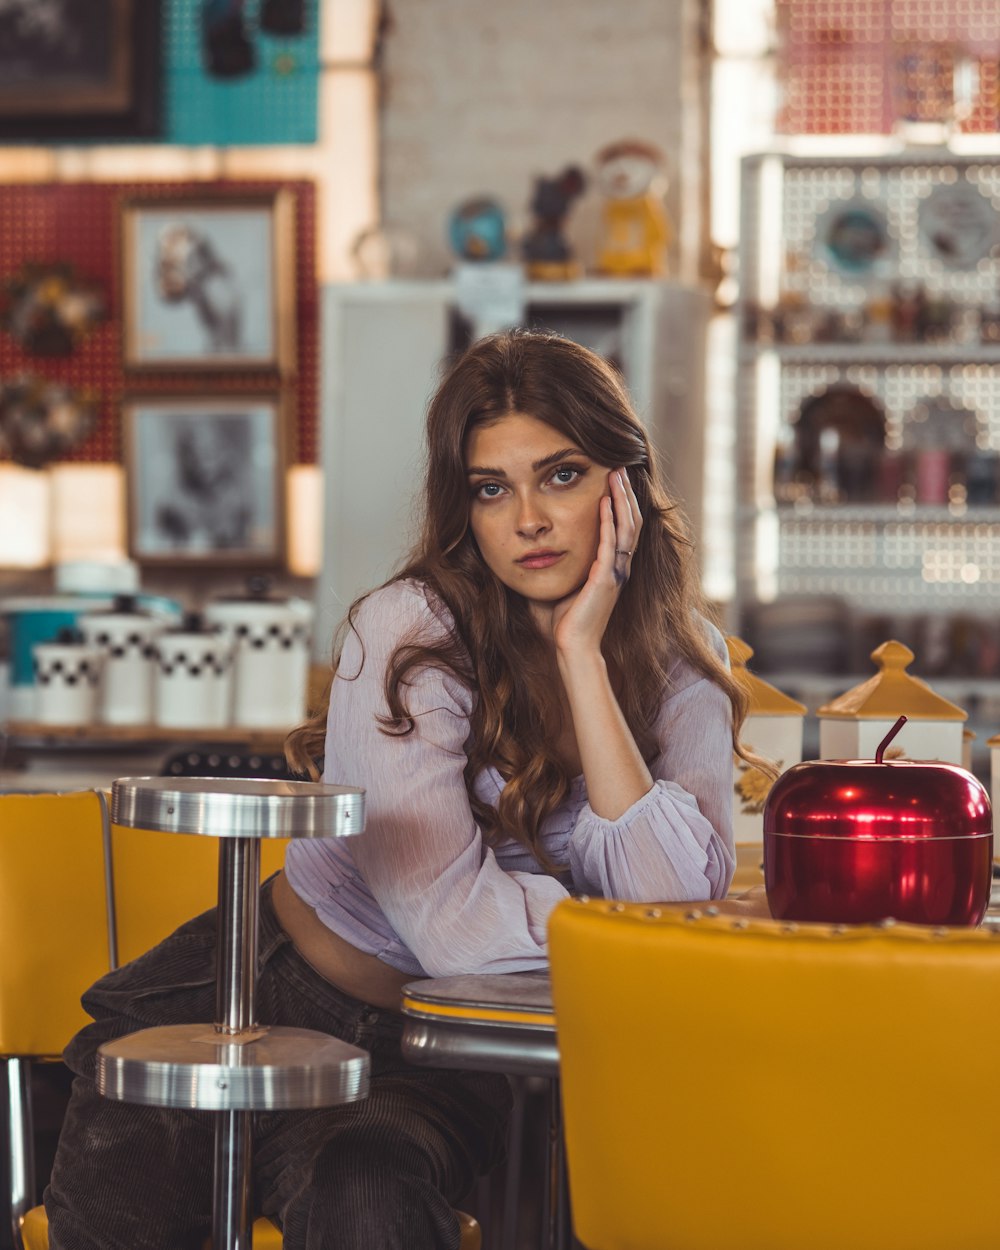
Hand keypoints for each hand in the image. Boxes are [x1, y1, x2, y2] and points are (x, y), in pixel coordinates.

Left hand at [551, 467, 641, 655]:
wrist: (573, 647)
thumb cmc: (566, 620)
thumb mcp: (567, 582)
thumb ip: (566, 562)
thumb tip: (545, 544)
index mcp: (613, 568)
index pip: (623, 527)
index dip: (623, 502)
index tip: (615, 478)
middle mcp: (619, 568)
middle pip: (631, 521)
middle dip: (626, 493)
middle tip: (620, 466)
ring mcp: (615, 573)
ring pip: (626, 528)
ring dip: (621, 499)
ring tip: (616, 475)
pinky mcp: (606, 580)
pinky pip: (610, 544)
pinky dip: (608, 521)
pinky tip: (604, 502)